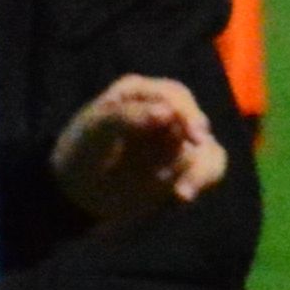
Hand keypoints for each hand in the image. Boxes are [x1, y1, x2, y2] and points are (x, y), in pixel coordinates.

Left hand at [45, 73, 227, 227]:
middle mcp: (163, 111)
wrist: (78, 194)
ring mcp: (177, 138)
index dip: (189, 115)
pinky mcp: (185, 163)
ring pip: (209, 149)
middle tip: (185, 175)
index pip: (176, 97)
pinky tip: (180, 196)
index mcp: (139, 93)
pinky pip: (210, 168)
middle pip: (198, 123)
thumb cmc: (81, 155)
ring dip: (198, 172)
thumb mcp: (96, 133)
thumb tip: (167, 112)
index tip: (195, 138)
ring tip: (178, 195)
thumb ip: (128, 117)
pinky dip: (199, 181)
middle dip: (195, 150)